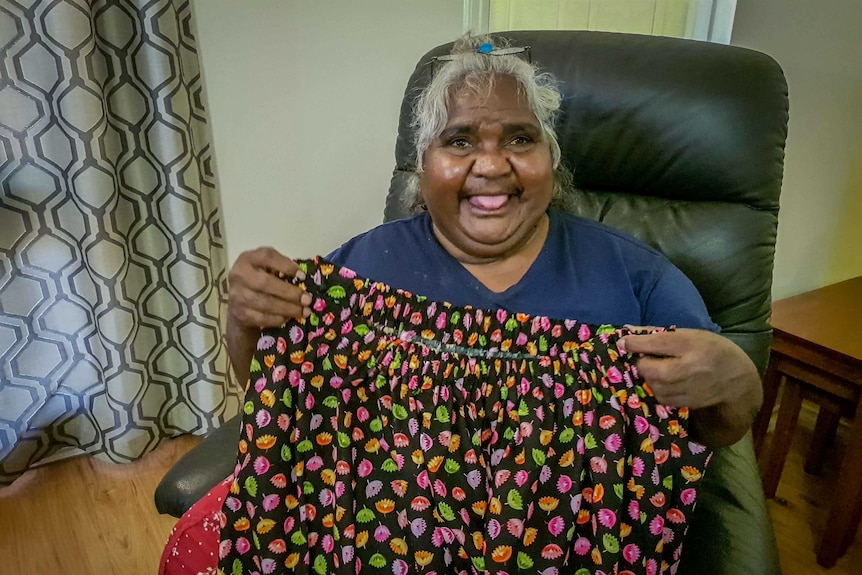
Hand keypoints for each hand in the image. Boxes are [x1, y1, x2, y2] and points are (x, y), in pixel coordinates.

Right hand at [226, 247, 309, 379]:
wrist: (237, 301)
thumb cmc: (259, 278)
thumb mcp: (266, 266)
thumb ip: (280, 267)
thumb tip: (302, 279)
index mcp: (248, 259)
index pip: (267, 257)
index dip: (286, 266)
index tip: (302, 276)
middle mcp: (239, 275)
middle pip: (265, 283)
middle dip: (290, 293)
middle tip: (307, 299)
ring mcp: (237, 296)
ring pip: (265, 303)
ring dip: (288, 308)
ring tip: (305, 311)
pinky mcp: (240, 314)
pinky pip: (262, 318)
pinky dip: (279, 318)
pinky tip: (290, 317)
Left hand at [619, 327, 761, 446]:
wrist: (736, 378)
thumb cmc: (709, 349)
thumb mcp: (688, 334)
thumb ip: (655, 333)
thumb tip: (625, 331)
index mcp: (688, 344)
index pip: (652, 343)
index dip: (633, 343)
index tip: (624, 342)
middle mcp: (686, 367)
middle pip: (645, 368)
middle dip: (642, 362)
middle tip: (651, 358)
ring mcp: (685, 388)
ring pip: (650, 383)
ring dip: (649, 376)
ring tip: (663, 369)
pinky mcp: (684, 403)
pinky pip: (658, 396)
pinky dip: (658, 388)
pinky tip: (669, 381)